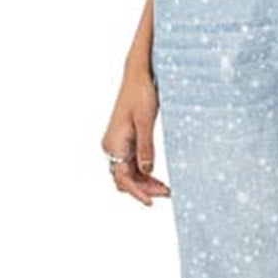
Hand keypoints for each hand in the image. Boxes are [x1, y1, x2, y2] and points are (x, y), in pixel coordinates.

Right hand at [101, 64, 170, 205]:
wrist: (137, 75)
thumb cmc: (141, 93)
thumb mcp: (146, 120)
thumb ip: (146, 147)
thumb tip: (147, 171)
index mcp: (114, 143)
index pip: (124, 177)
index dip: (138, 192)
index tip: (151, 202)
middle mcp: (111, 146)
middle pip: (125, 178)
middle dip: (143, 189)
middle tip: (167, 193)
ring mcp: (116, 143)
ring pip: (127, 171)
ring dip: (143, 181)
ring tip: (164, 188)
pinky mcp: (122, 139)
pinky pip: (130, 162)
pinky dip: (141, 171)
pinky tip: (155, 175)